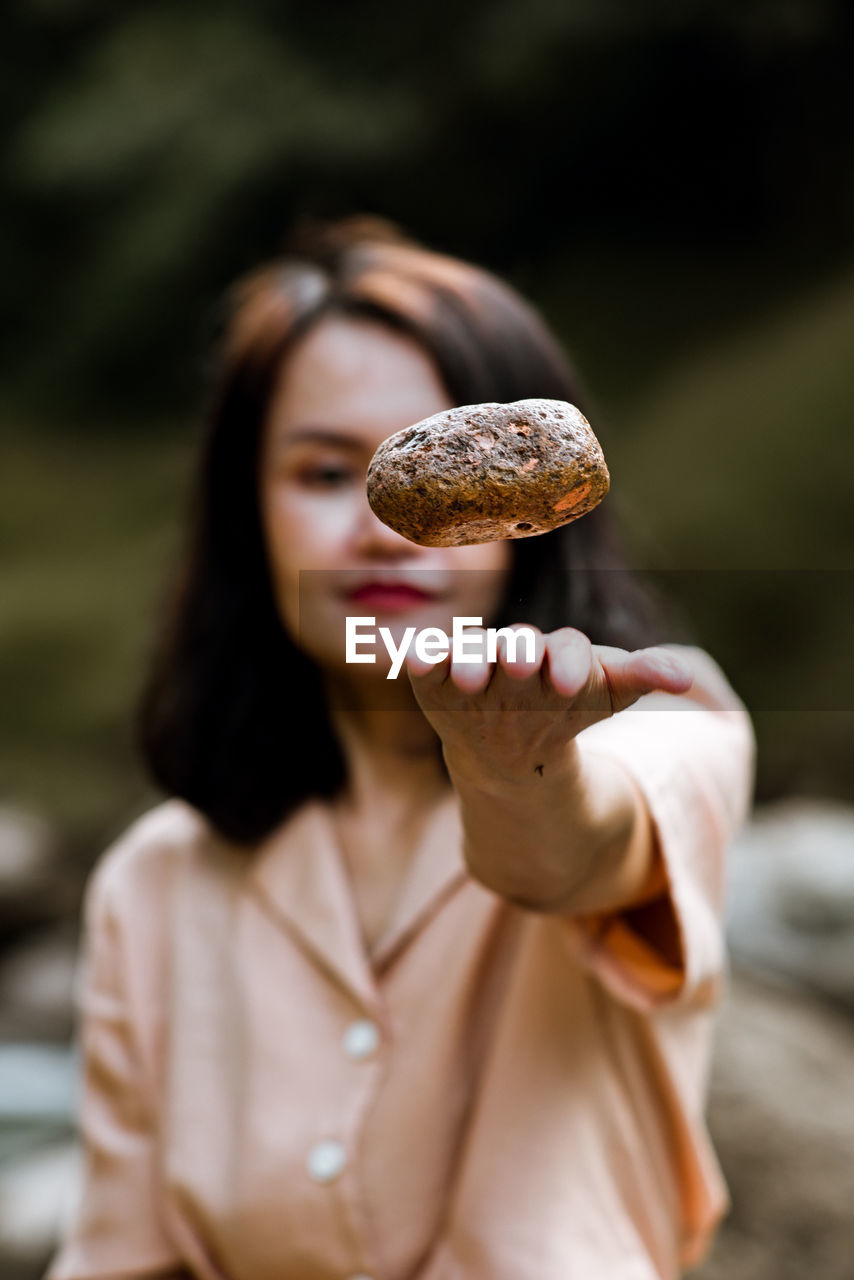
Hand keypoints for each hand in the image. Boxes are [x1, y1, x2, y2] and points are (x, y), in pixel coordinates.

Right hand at [405, 624, 693, 789]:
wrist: (512, 742)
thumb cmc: (564, 708)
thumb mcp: (605, 695)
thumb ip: (641, 676)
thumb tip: (686, 677)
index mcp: (559, 650)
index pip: (569, 648)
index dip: (571, 663)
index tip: (573, 684)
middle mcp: (514, 648)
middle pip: (518, 645)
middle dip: (520, 653)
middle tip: (522, 666)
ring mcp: (474, 660)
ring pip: (471, 654)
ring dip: (468, 661)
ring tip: (466, 678)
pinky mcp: (435, 674)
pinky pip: (425, 660)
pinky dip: (418, 656)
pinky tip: (412, 658)